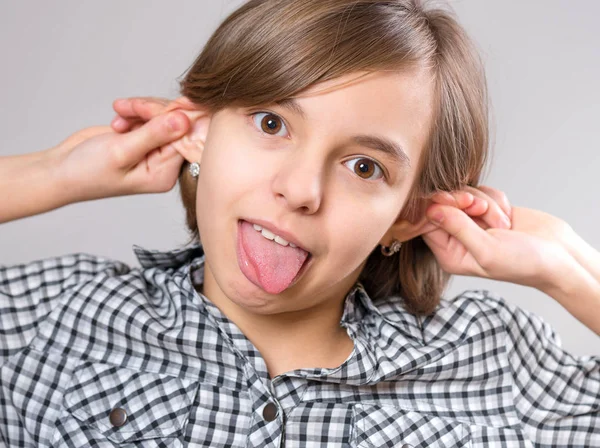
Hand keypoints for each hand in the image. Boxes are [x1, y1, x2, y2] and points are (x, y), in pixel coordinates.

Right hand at [51, 110, 190, 202]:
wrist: (62, 169)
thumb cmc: (88, 170)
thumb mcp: (122, 152)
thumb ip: (154, 135)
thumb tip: (185, 119)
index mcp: (165, 174)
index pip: (183, 140)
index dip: (172, 118)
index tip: (150, 108)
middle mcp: (164, 163)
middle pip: (176, 125)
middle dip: (153, 110)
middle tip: (129, 107)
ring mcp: (155, 149)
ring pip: (163, 115)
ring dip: (141, 109)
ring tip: (119, 114)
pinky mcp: (144, 136)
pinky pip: (151, 114)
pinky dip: (134, 111)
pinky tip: (118, 119)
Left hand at [422, 185, 574, 290]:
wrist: (559, 256)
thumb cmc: (524, 263)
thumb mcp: (487, 250)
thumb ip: (458, 228)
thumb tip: (431, 209)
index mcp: (448, 253)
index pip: (426, 223)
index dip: (441, 206)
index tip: (462, 204)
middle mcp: (456, 237)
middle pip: (443, 203)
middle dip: (465, 201)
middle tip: (481, 209)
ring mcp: (471, 222)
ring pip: (464, 193)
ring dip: (486, 202)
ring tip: (502, 223)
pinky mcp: (487, 209)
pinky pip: (481, 190)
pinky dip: (496, 199)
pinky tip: (508, 215)